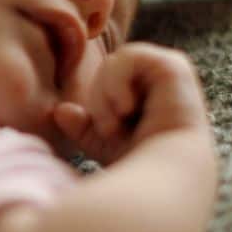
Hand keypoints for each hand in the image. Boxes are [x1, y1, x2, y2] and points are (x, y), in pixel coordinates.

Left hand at [52, 42, 209, 164]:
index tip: (106, 132)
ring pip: (113, 63)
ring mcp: (166, 70)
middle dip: (100, 100)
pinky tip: (126, 107)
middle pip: (106, 69)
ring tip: (117, 121)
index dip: (99, 103)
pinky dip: (117, 82)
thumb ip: (82, 126)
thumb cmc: (138, 163)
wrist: (163, 175)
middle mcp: (158, 79)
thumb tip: (59, 111)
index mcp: (146, 92)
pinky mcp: (172, 65)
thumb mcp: (102, 143)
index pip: (105, 79)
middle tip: (110, 130)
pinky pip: (128, 56)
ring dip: (106, 94)